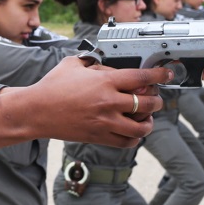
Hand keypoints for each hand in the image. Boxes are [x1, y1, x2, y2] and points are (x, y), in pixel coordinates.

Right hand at [21, 56, 172, 146]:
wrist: (36, 111)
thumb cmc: (52, 86)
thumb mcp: (74, 64)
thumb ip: (95, 63)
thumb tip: (109, 65)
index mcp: (104, 81)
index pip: (141, 77)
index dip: (159, 74)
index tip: (167, 73)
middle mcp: (108, 102)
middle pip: (147, 103)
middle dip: (157, 99)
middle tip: (156, 97)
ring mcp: (105, 122)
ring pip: (141, 127)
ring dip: (149, 121)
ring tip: (148, 117)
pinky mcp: (99, 137)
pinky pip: (126, 142)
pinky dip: (135, 138)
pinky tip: (134, 132)